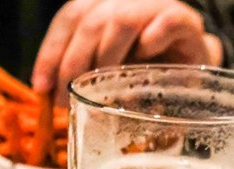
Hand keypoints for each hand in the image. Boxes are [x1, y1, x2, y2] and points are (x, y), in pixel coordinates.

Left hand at [32, 0, 222, 104]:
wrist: (191, 72)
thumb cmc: (143, 74)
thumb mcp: (105, 72)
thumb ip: (79, 72)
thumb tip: (47, 92)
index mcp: (103, 6)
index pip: (70, 17)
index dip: (51, 50)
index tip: (42, 85)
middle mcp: (127, 0)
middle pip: (90, 20)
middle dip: (73, 62)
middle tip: (69, 95)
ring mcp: (156, 7)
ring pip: (122, 20)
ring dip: (107, 57)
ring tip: (105, 86)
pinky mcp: (185, 21)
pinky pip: (166, 23)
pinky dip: (150, 44)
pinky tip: (144, 62)